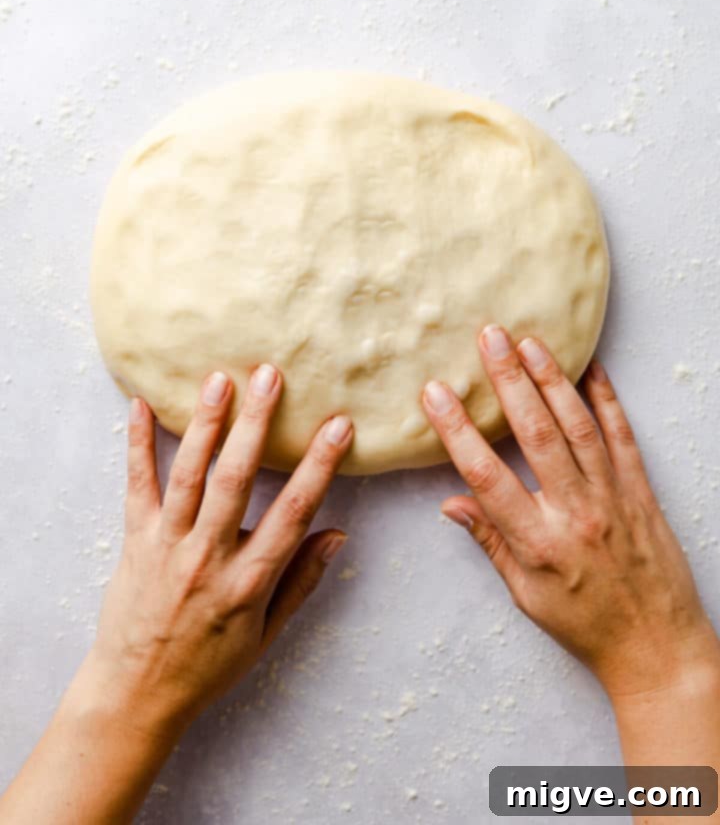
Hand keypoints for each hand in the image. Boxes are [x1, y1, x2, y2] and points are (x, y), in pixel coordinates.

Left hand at [84, 365, 352, 735]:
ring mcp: (167, 545)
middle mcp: (207, 556)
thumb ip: (301, 581)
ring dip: (204, 423)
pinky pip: (136, 485)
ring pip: (187, 475)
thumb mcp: (266, 634)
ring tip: (218, 379)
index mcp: (247, 580)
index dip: (318, 466)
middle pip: (234, 480)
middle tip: (269, 375)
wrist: (137, 692)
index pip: (292, 512)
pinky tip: (140, 407)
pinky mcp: (135, 540)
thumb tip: (337, 534)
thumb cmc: (208, 665)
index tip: (337, 426)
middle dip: (255, 424)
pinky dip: (137, 445)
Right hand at [422, 327, 719, 699]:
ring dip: (553, 380)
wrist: (657, 647)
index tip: (436, 394)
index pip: (486, 475)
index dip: (457, 430)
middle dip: (509, 381)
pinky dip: (608, 401)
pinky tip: (592, 369)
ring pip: (579, 427)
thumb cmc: (586, 626)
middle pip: (536, 435)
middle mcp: (575, 513)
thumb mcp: (526, 595)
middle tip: (489, 338)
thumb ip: (491, 542)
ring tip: (530, 342)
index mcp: (538, 542)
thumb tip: (452, 503)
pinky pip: (624, 438)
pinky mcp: (642, 493)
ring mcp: (613, 499)